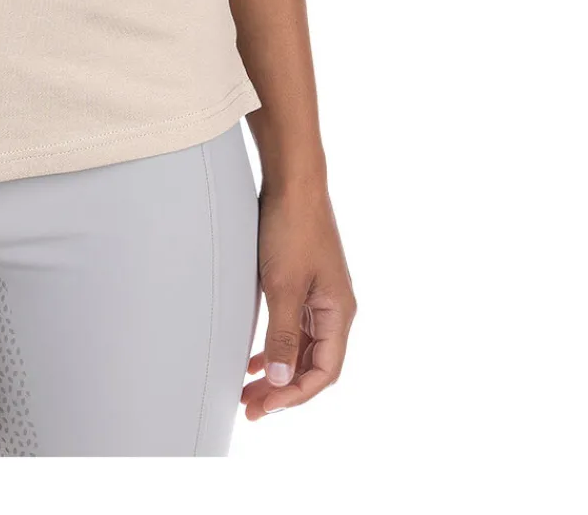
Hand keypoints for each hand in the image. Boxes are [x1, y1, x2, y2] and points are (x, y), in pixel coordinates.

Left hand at [241, 179, 355, 420]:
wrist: (293, 181)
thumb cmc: (291, 228)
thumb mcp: (283, 285)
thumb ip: (282, 335)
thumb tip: (282, 381)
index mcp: (338, 313)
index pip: (324, 372)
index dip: (295, 395)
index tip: (264, 407)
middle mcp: (335, 308)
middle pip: (313, 364)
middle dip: (283, 389)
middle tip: (250, 407)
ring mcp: (320, 294)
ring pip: (302, 348)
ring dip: (278, 370)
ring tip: (249, 390)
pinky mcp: (304, 282)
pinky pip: (294, 327)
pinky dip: (276, 346)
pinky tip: (255, 358)